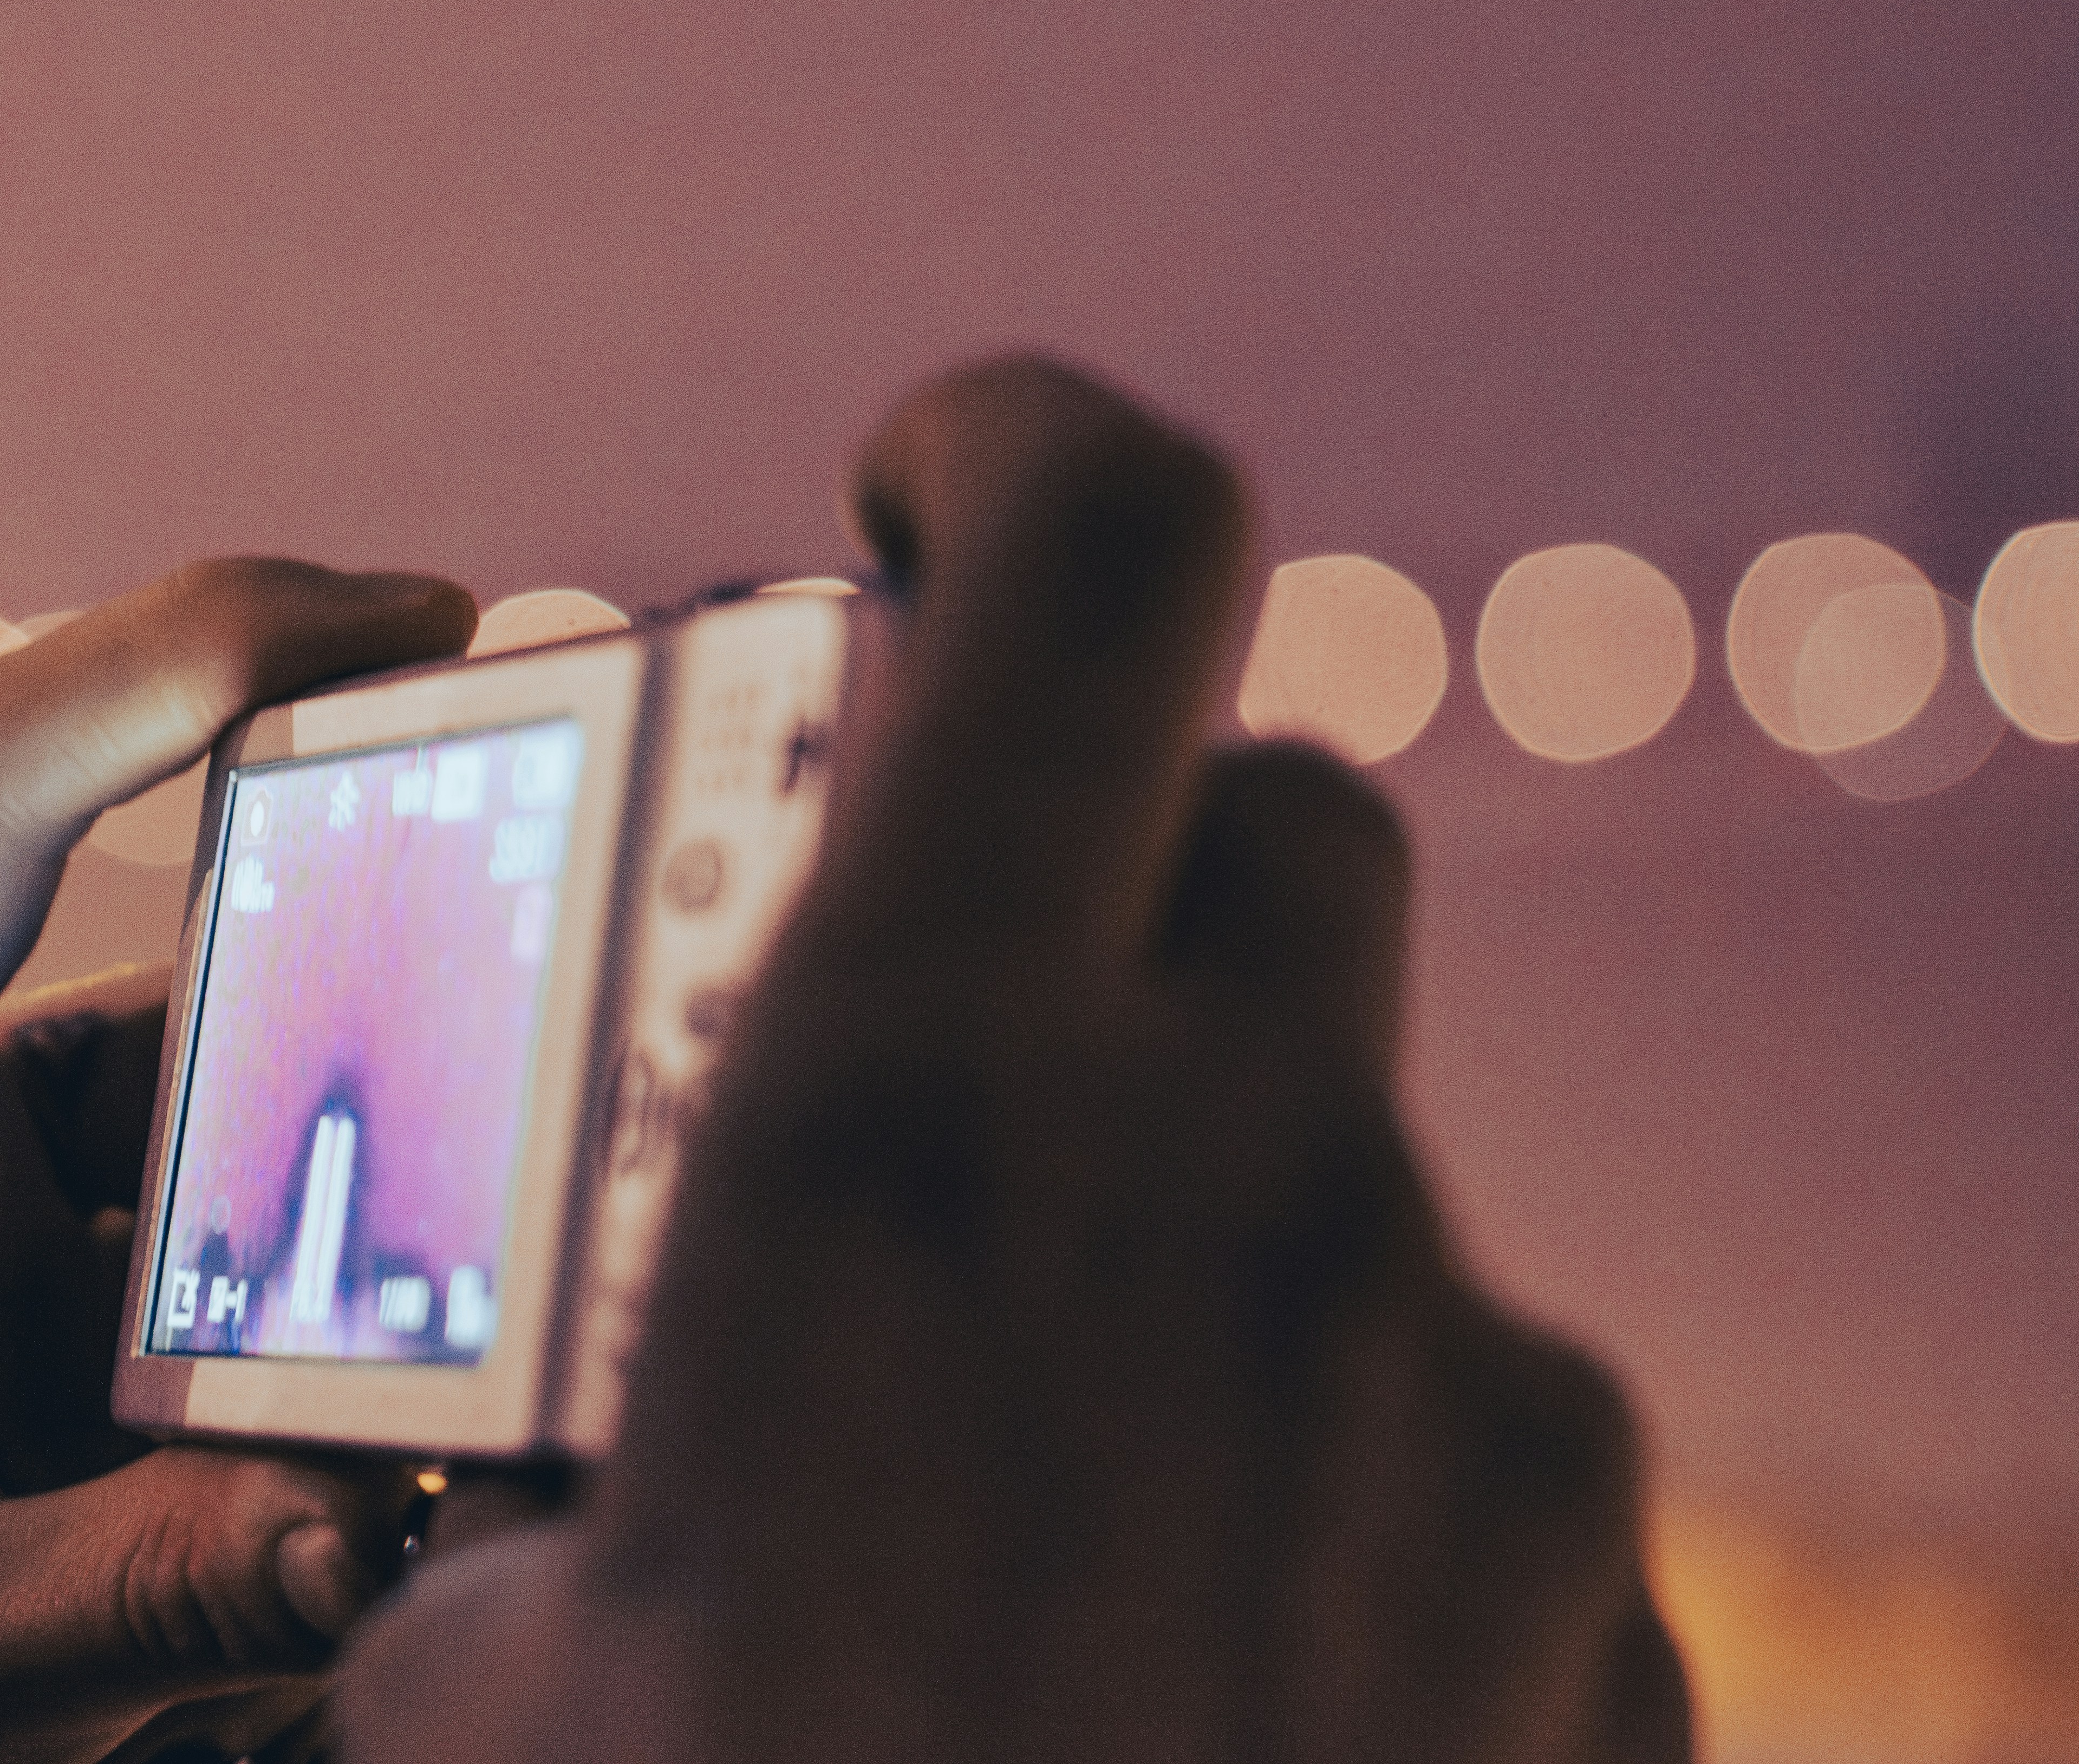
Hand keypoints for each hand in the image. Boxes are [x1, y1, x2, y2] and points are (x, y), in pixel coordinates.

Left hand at [0, 559, 479, 1763]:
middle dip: (357, 923)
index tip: (397, 622)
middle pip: (139, 914)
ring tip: (493, 1282)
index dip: (164, 659)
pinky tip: (399, 1408)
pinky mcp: (31, 1257)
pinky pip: (221, 1206)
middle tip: (570, 922)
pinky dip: (329, 1283)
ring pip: (218, 1082)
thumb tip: (373, 1538)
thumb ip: (137, 1603)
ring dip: (363, 1163)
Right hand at [333, 358, 1690, 1762]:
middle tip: (933, 1030)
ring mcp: (1478, 1406)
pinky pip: (1455, 1440)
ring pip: (1358, 1176)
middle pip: (1269, 830)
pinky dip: (1312, 1489)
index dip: (1018, 450)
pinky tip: (1160, 1673)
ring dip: (1197, 1244)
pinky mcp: (1605, 1607)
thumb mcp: (485, 1681)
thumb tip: (506, 1470)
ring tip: (1017, 1497)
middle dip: (1105, 871)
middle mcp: (1254, 1200)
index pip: (1095, 565)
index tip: (917, 486)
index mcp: (929, 1133)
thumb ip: (539, 1472)